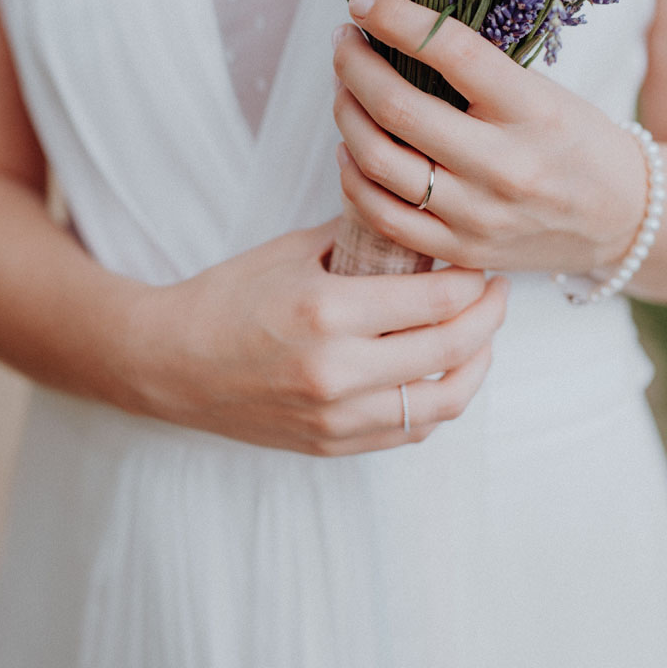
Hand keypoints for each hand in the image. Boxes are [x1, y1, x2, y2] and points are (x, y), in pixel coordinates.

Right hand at [128, 219, 508, 455]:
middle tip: (497, 292)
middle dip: (489, 316)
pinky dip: (438, 401)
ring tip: (480, 337)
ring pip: (443, 401)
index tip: (481, 263)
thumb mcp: (293, 251)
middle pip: (452, 349)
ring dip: (475, 366)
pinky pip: (411, 430)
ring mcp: (336, 416)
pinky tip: (443, 372)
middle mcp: (337, 372)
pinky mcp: (333, 444)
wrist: (168, 363)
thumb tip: (420, 223)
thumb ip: (362, 238)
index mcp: (326, 312)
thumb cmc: (227, 297)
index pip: (436, 298)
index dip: (473, 279)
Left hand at [333, 0, 646, 275]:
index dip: (396, 19)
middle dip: (354, 65)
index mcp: (533, 109)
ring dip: (347, 115)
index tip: (363, 3)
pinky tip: (351, 149)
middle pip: (398, 108)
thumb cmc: (577, 142)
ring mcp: (480, 215)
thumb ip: (479, 70)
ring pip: (379, 162)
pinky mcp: (462, 250)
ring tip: (344, 89)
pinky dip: (354, 177)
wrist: (622, 219)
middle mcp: (505, 165)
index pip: (452, 51)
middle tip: (343, 43)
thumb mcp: (546, 92)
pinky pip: (383, 215)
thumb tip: (398, 30)